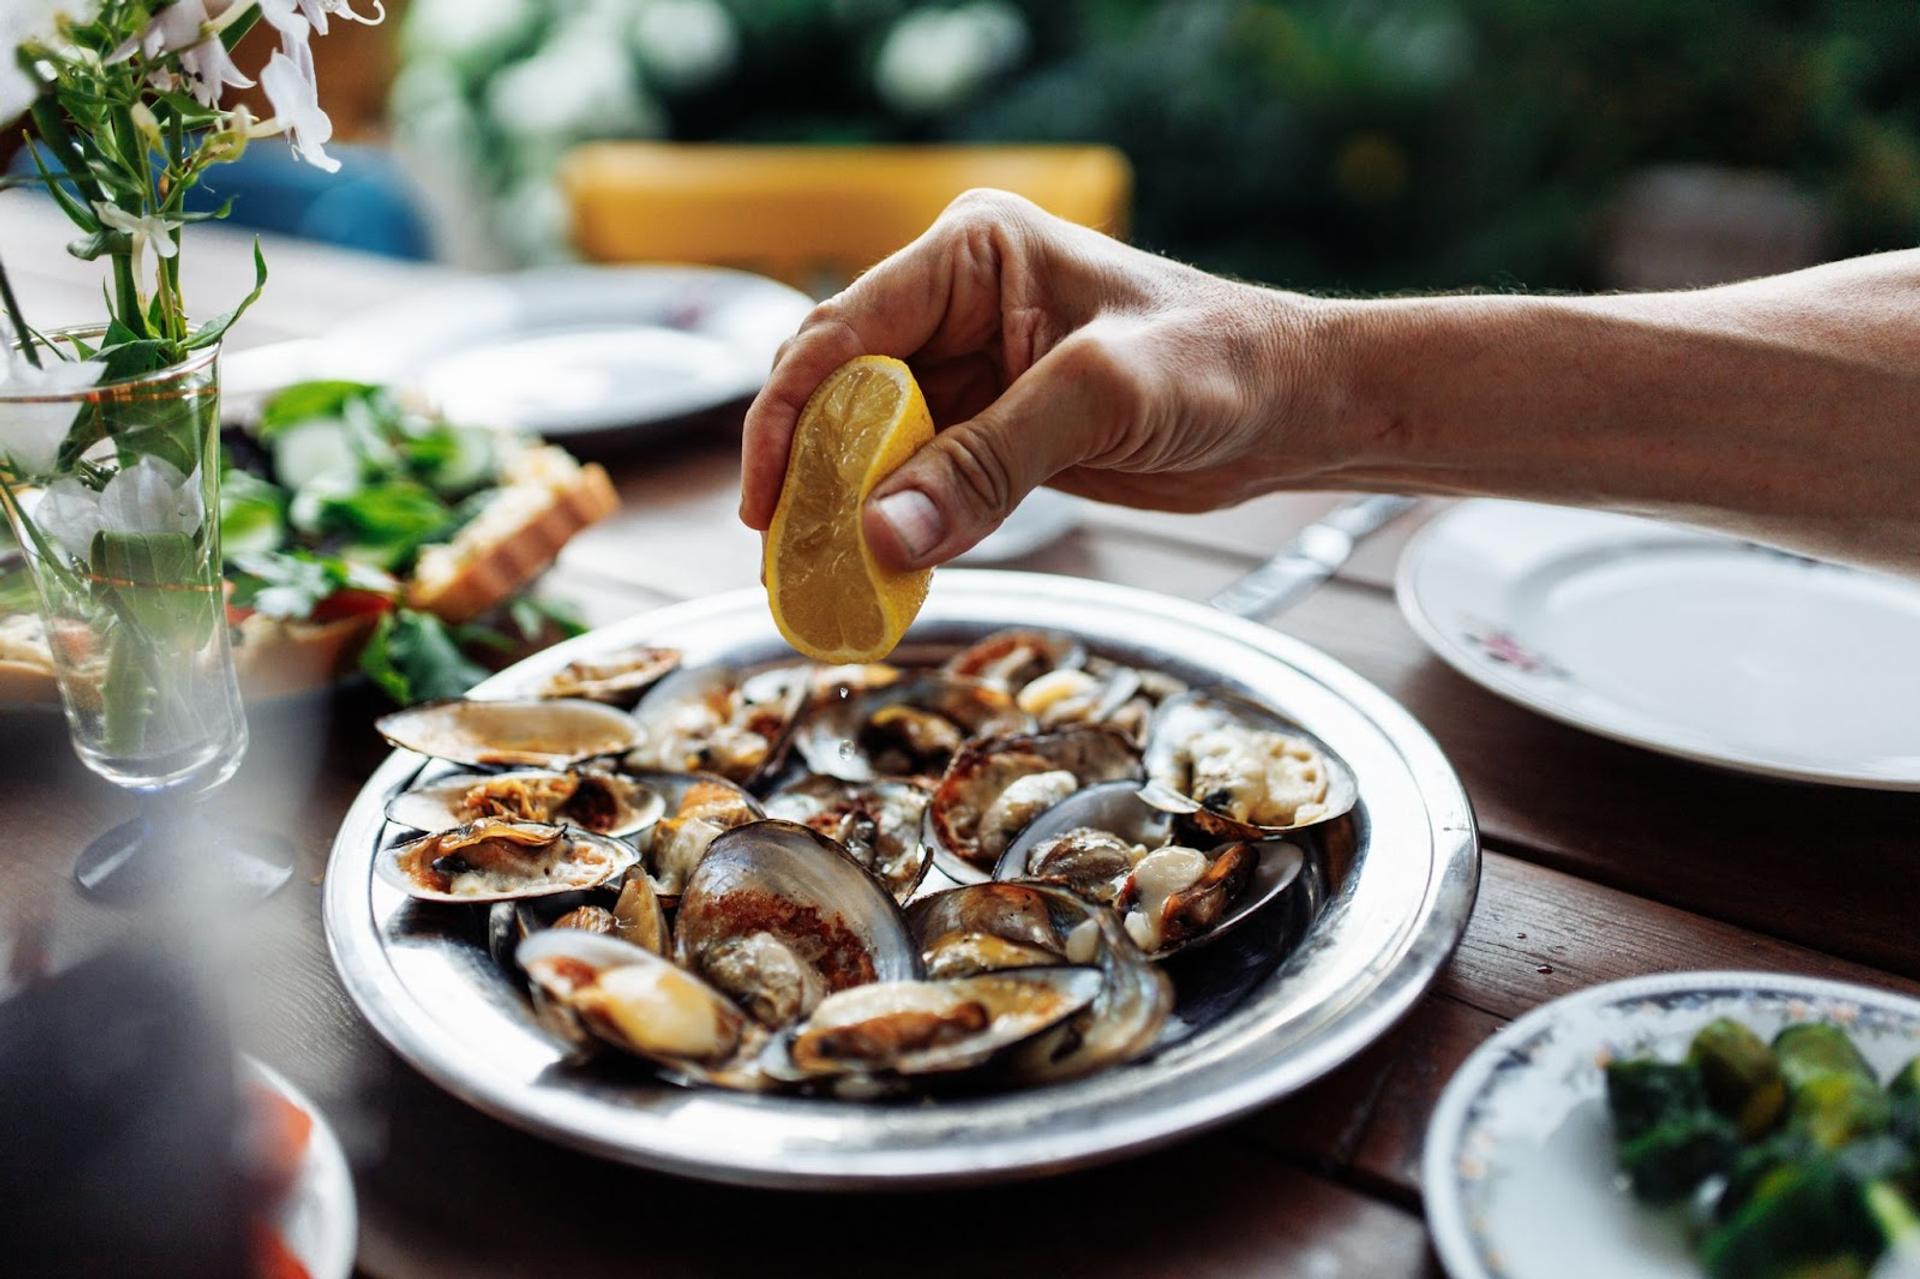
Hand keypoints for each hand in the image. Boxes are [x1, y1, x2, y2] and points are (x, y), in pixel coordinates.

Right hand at [738, 190, 1329, 569]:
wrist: (1296, 407)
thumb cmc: (1221, 362)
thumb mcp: (1099, 400)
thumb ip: (987, 465)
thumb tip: (878, 537)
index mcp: (969, 251)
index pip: (842, 332)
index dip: (788, 416)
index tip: (764, 501)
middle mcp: (955, 303)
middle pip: (841, 390)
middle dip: (809, 472)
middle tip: (786, 557)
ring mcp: (972, 370)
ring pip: (873, 444)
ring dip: (848, 508)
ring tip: (820, 578)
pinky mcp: (995, 429)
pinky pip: (921, 480)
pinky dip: (898, 526)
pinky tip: (882, 572)